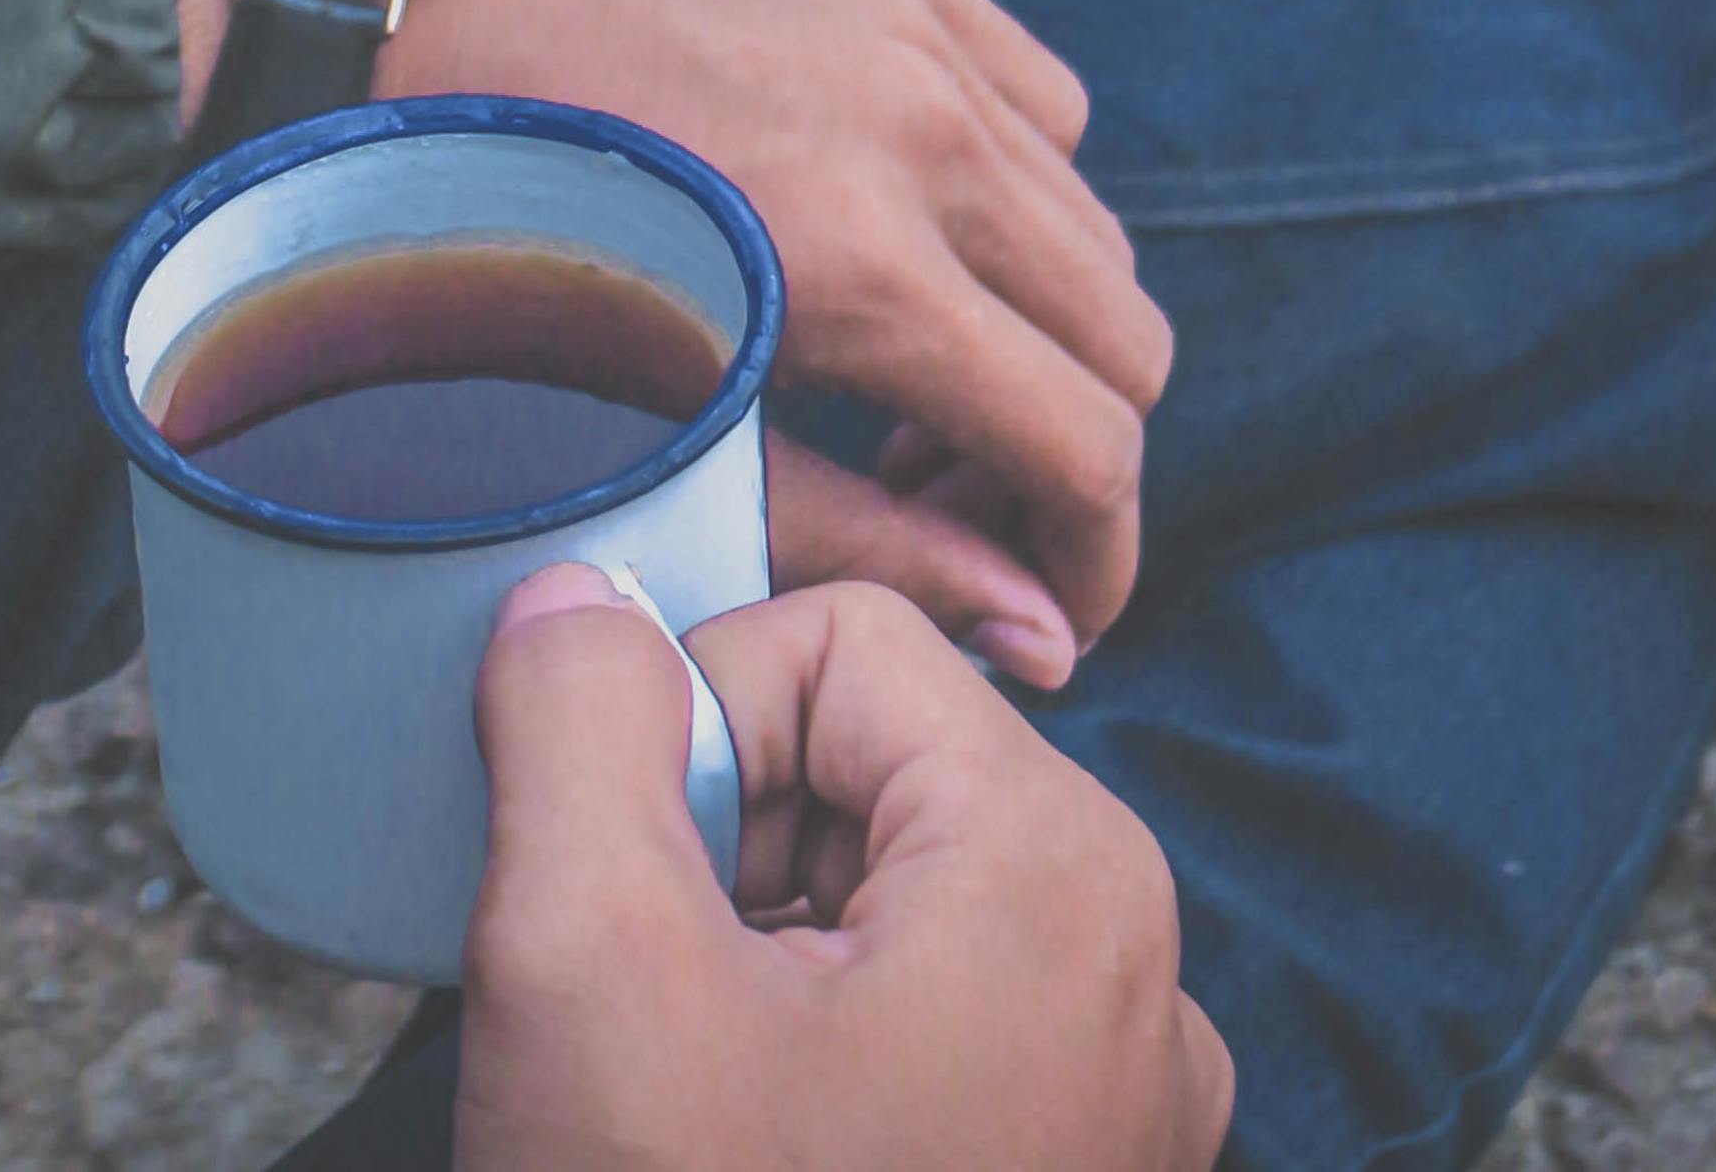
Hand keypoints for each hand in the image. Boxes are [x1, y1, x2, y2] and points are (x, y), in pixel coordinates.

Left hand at [190, 0, 1171, 684]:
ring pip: (1089, 214)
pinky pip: (1034, 89)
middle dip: (1070, 443)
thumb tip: (1038, 640)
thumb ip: (869, 540)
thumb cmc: (472, 269)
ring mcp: (909, 26)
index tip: (1055, 602)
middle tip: (958, 493)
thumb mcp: (662, 444)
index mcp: (865, 270)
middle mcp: (921, 133)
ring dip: (1038, 316)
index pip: (1089, 444)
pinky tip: (898, 225)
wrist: (359, 28)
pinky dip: (1005, 179)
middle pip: (1122, 335)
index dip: (1094, 554)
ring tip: (915, 365)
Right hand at [457, 567, 1233, 1171]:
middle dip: (724, 852)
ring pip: (898, 910)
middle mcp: (1138, 965)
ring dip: (756, 962)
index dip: (687, 727)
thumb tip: (577, 599)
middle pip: (881, 775)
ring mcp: (1126, 1098)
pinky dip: (818, 1063)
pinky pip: (941, 1035)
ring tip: (682, 1101)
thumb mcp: (589, 966)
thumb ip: (580, 734)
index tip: (616, 877)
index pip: (841, 647)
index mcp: (1060, 869)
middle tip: (638, 1002)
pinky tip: (740, 1152)